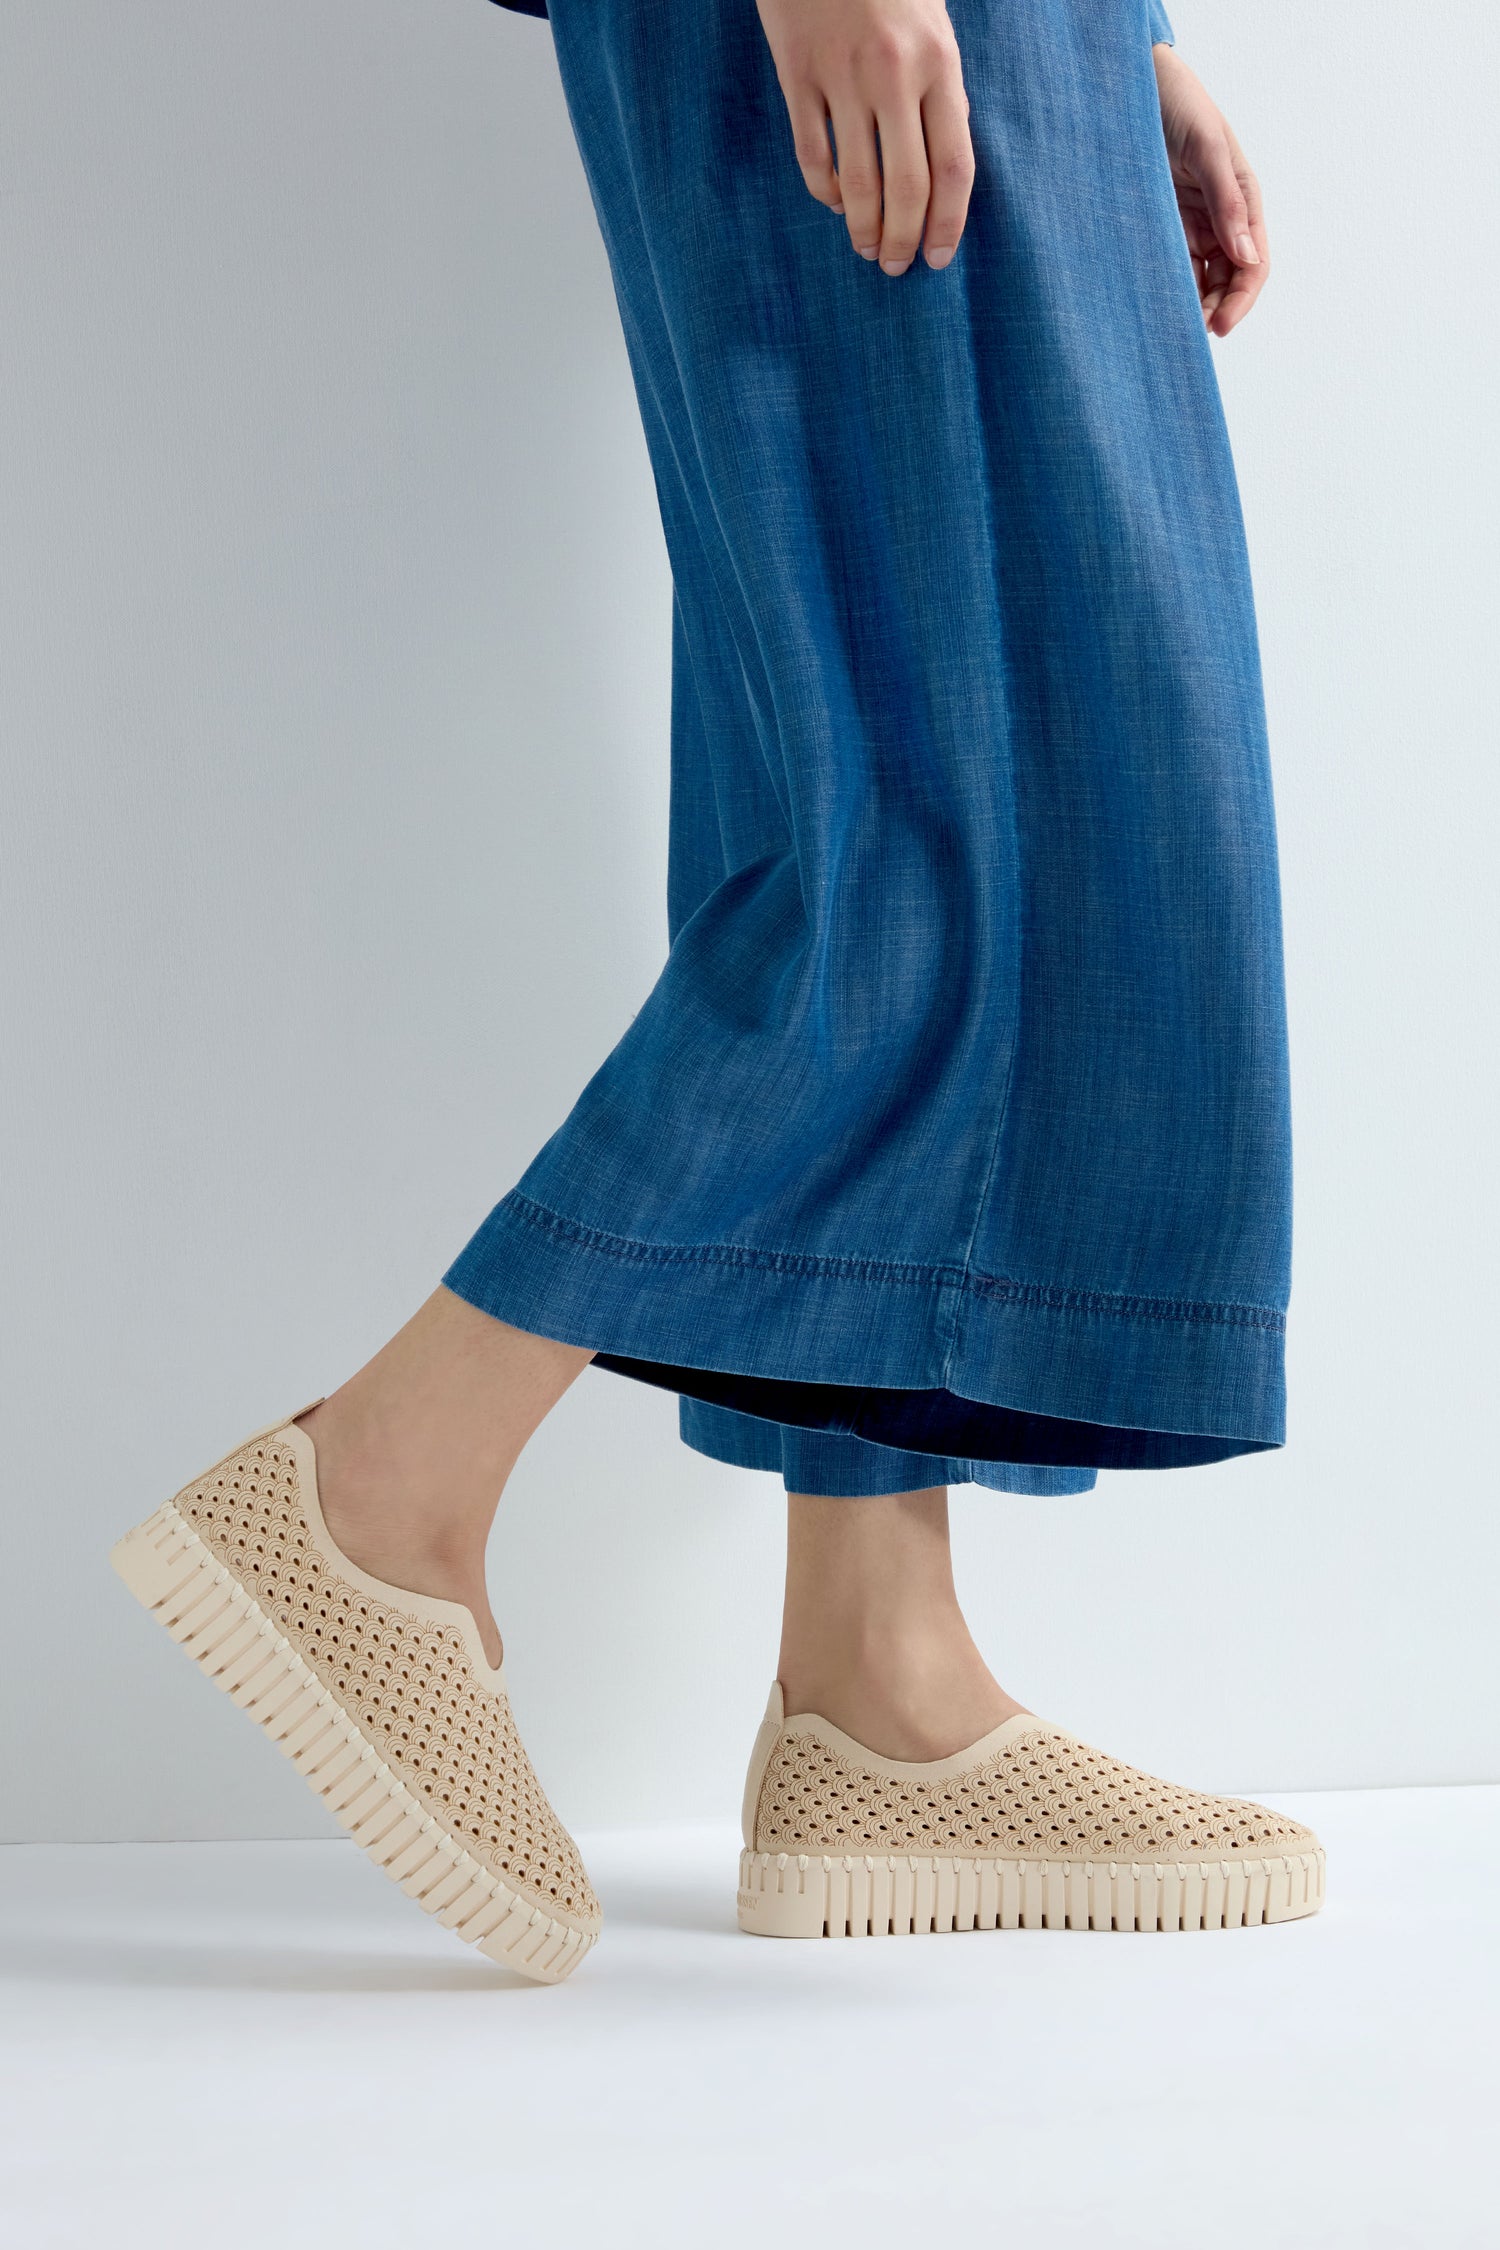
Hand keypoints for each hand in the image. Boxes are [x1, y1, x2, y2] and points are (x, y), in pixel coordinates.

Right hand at [755, 0, 973, 274]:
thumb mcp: (933, 23)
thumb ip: (940, 90)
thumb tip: (942, 165)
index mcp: (938, 62)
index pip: (953, 166)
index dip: (948, 223)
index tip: (939, 257)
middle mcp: (893, 74)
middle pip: (906, 187)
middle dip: (903, 239)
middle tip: (895, 267)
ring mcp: (841, 76)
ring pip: (858, 182)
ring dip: (863, 229)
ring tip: (865, 250)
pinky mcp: (797, 75)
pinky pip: (812, 155)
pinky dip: (826, 191)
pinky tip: (836, 204)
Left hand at [1152, 44, 1268, 335]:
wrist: (1130, 88)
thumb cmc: (1177, 105)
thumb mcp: (1206, 149)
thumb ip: (1226, 200)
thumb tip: (1245, 256)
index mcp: (1242, 201)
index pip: (1253, 264)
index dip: (1240, 299)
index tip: (1219, 326)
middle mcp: (1220, 219)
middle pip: (1227, 280)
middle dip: (1214, 310)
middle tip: (1188, 336)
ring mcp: (1189, 225)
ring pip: (1197, 280)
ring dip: (1189, 306)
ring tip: (1169, 329)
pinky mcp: (1159, 228)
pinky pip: (1167, 268)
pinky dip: (1164, 290)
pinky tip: (1151, 307)